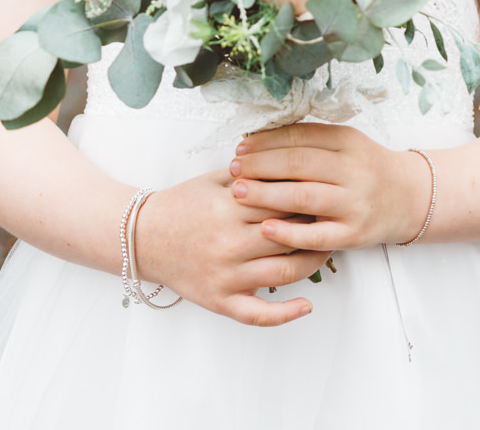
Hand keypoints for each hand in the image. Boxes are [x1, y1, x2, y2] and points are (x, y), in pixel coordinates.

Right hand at [133, 169, 332, 326]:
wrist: (144, 237)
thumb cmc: (182, 205)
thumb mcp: (213, 180)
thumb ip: (250, 175)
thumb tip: (290, 164)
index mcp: (227, 208)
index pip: (280, 201)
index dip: (307, 196)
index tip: (326, 191)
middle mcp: (228, 243)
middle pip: (287, 235)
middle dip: (315, 226)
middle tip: (336, 218)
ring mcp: (225, 276)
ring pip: (283, 272)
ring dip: (312, 262)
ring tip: (328, 249)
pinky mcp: (220, 301)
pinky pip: (258, 315)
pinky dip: (285, 313)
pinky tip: (307, 305)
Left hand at [229, 123, 431, 250]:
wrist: (409, 197)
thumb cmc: (366, 168)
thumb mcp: (345, 143)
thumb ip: (310, 140)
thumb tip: (259, 139)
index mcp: (347, 141)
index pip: (299, 136)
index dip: (265, 141)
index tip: (241, 148)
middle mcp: (352, 170)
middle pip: (299, 164)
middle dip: (260, 165)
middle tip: (234, 170)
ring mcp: (354, 203)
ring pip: (305, 197)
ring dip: (268, 194)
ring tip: (240, 193)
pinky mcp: (355, 234)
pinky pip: (318, 236)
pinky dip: (290, 233)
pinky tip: (266, 229)